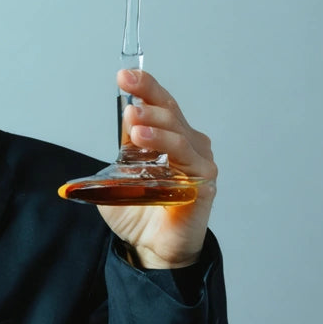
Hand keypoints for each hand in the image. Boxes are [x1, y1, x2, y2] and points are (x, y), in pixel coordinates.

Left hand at [96, 69, 217, 268]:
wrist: (150, 248)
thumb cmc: (139, 211)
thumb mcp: (119, 175)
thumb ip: (121, 151)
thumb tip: (122, 122)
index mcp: (168, 137)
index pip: (159, 106)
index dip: (145, 88)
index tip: (125, 75)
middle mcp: (188, 145)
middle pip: (170, 113)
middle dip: (149, 96)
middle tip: (129, 85)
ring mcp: (198, 164)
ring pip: (179, 136)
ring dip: (157, 127)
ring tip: (134, 126)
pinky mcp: (203, 184)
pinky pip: (189, 162)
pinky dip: (169, 151)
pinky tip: (148, 147)